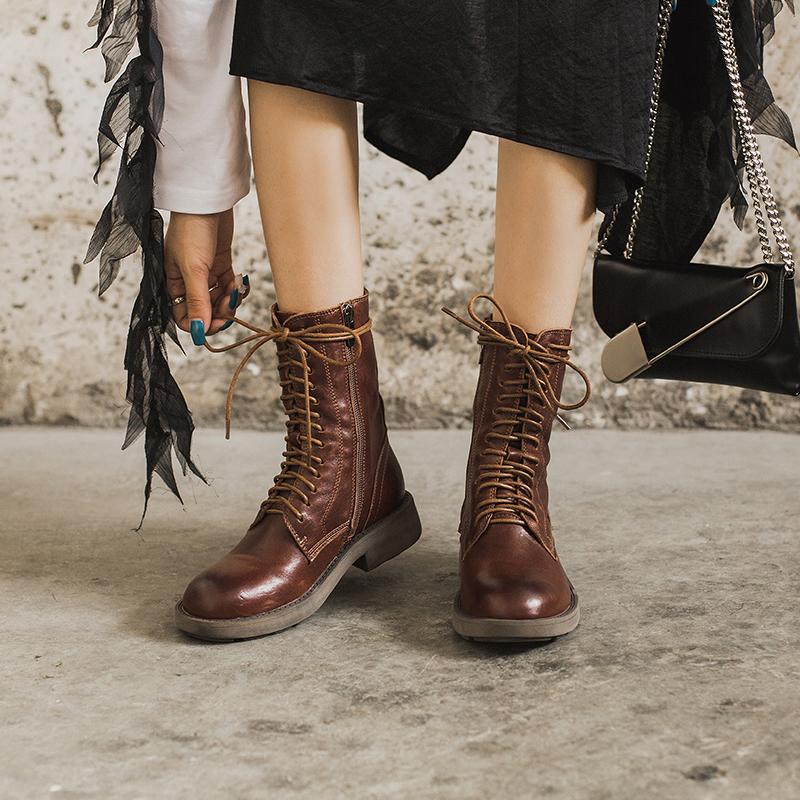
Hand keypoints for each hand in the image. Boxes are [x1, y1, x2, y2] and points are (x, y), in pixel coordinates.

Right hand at [164, 210, 247, 344]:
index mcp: (172, 284)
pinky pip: (228, 287)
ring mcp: (204, 274)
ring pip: (219, 301)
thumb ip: (197, 302)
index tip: (216, 325)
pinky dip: (235, 289)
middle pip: (204, 311)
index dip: (199, 324)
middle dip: (219, 312)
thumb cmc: (192, 230)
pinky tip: (239, 282)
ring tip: (234, 289)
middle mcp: (186, 281)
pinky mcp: (220, 265)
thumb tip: (198, 332)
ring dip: (229, 300)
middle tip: (230, 306)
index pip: (183, 316)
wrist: (207, 201)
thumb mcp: (194, 270)